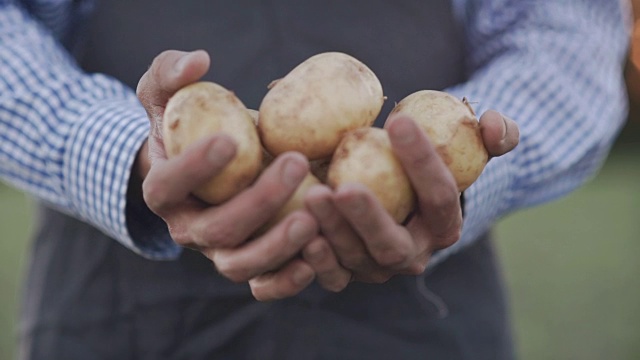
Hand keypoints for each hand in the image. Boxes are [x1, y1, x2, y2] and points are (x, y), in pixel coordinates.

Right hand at [135, 50, 325, 299]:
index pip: (168, 185)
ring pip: (240, 264)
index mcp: (162, 191)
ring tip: (312, 217)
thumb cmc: (189, 125)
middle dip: (257, 201)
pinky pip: (264, 284)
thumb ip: (172, 74)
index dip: (194, 167)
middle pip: (216, 230)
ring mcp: (219, 251)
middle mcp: (188, 229)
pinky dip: (288, 279)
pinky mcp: (250, 264)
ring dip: (277, 245)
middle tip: (296, 163)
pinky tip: (316, 256)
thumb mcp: (168, 93)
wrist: (211, 165)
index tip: (231, 139)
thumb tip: (198, 61)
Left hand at [305, 111, 519, 282]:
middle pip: (393, 244)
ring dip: (333, 232)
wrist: (397, 194)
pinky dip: (315, 261)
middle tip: (344, 187)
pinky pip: (331, 276)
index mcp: (444, 226)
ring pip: (356, 258)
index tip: (399, 121)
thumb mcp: (467, 147)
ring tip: (313, 197)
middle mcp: (412, 254)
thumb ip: (492, 134)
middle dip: (369, 219)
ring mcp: (377, 267)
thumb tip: (494, 125)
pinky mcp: (347, 272)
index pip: (439, 197)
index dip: (423, 162)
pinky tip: (302, 233)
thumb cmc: (429, 165)